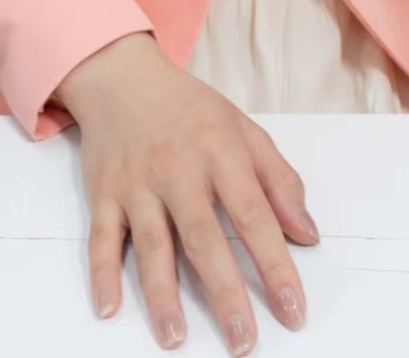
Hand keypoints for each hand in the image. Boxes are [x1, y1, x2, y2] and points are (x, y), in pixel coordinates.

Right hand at [53, 32, 318, 351]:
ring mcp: (137, 182)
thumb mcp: (243, 129)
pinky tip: (109, 307)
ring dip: (162, 294)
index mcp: (220, 151)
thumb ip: (279, 179)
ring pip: (151, 244)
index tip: (293, 309)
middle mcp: (178, 168)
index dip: (275, 265)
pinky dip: (101, 273)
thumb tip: (307, 233)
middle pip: (203, 238)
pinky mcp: (104, 192)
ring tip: (175, 339)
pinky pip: (101, 237)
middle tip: (242, 342)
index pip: (254, 215)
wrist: (123, 77)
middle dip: (225, 294)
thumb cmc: (189, 109)